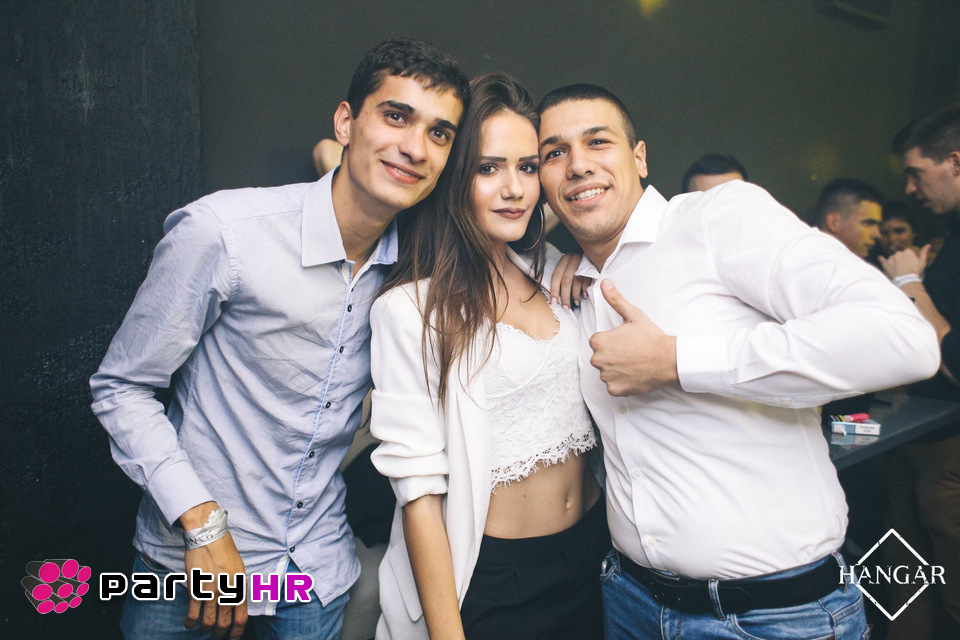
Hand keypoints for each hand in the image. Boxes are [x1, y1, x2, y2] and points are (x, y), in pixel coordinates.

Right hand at [180, 504, 247, 638]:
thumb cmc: (225, 549)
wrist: (208, 536)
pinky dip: (191, 623)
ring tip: (205, 629)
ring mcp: (211, 591)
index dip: (237, 631)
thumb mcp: (239, 568)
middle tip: (218, 635)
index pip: (241, 617)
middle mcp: (227, 591)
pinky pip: (193, 613)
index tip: (233, 636)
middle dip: (221, 633)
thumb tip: (237, 604)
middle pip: (224, 623)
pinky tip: (190, 624)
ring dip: (206, 629)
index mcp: (240, 586)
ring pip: (209, 622)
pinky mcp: (196, 588)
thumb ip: (239, 587)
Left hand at [549, 251, 591, 308]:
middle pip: (566, 280)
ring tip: (576, 303)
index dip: (554, 291)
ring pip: (576, 281)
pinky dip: (585, 289)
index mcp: (564, 260)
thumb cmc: (580, 263)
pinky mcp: (593, 264)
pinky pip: (587, 280)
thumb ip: (564, 277)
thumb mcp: (570, 266)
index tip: (554, 303)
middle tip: (566, 308)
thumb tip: (556, 296)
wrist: (596, 249)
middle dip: (565, 297)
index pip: (556, 276)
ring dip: (575, 295)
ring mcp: (583, 261)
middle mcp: (572, 259)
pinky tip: (584, 295)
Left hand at [589, 279, 677, 395]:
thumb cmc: (651, 337)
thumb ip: (615, 300)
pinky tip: (634, 374)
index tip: (626, 341)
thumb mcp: (633, 315)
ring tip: (634, 363)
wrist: (668, 359)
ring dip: (616, 369)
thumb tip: (604, 283)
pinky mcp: (615, 390)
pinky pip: (613, 386)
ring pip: (607, 372)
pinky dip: (621, 383)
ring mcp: (606, 376)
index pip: (598, 341)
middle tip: (631, 352)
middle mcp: (598, 360)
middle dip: (613, 355)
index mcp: (598, 341)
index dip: (612, 341)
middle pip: (601, 357)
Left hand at [879, 245, 928, 278]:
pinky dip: (881, 259)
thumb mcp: (922, 262)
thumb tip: (929, 245)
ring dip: (894, 262)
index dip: (909, 259)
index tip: (910, 265)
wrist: (906, 281)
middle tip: (904, 268)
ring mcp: (891, 259)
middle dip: (901, 260)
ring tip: (898, 270)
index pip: (907, 253)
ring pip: (892, 258)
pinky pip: (882, 260)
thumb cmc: (916, 272)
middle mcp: (898, 253)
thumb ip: (924, 253)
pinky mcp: (886, 265)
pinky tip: (879, 257)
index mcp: (907, 252)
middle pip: (899, 255)